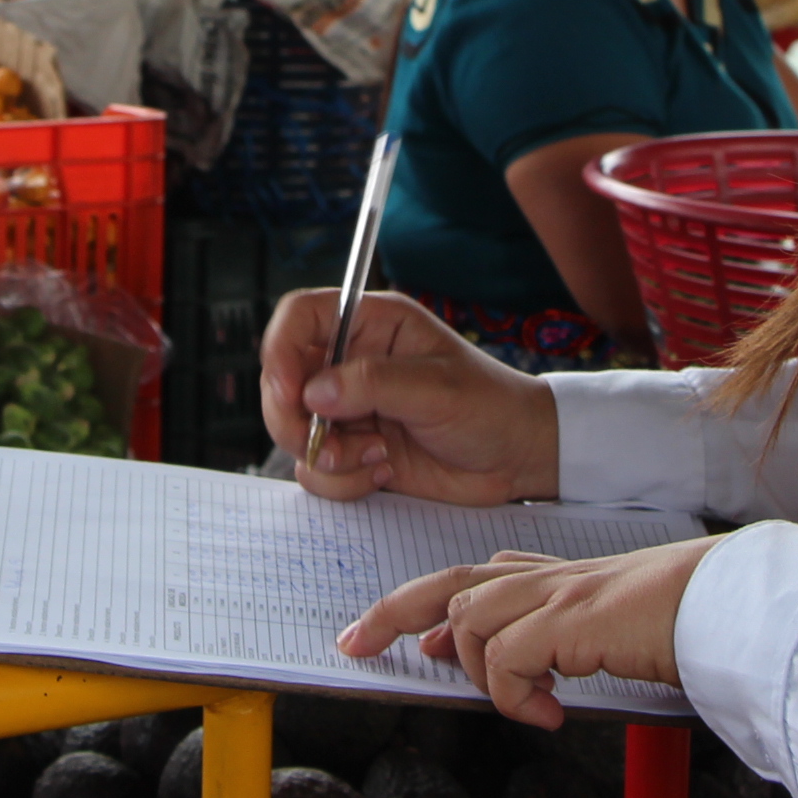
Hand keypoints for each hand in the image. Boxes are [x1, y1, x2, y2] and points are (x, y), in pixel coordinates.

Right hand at [261, 289, 557, 505]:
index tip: (287, 391)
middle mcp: (350, 364)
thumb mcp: (438, 388)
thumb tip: (314, 392)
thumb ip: (375, 384)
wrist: (516, 460)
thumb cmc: (490, 406)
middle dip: (292, 419)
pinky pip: (316, 471)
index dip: (280, 349)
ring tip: (377, 456)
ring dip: (325, 455)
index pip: (300, 317)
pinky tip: (385, 471)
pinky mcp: (352, 451)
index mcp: (371, 325)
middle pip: (281, 380)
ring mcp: (348, 411)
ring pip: (294, 431)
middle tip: (321, 444)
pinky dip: (343, 480)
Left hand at [336, 539, 716, 729]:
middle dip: (390, 612)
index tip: (390, 635)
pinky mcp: (566, 618)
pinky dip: (513, 694)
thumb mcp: (603, 635)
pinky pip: (504, 658)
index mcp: (555, 577)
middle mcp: (547, 576)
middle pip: (447, 581)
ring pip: (469, 619)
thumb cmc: (684, 623)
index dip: (423, 605)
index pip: (472, 578)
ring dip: (482, 673)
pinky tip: (551, 714)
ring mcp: (555, 592)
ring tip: (529, 706)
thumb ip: (547, 642)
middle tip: (353, 645)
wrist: (730, 605)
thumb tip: (487, 665)